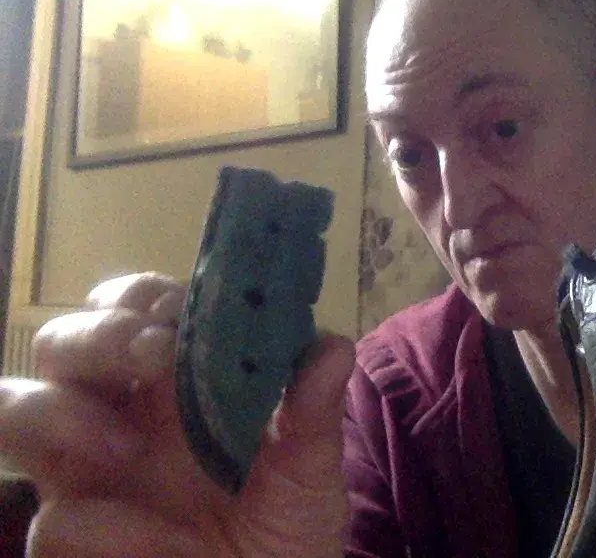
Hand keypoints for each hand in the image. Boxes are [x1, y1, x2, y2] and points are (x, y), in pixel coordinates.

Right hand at [0, 272, 355, 556]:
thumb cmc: (286, 526)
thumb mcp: (310, 470)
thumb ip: (313, 412)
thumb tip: (331, 347)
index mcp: (173, 381)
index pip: (135, 309)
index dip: (147, 297)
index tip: (181, 308)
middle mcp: (115, 412)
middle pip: (65, 340)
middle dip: (102, 335)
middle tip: (156, 354)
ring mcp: (80, 472)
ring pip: (17, 406)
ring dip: (62, 414)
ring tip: (127, 447)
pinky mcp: (66, 535)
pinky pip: (57, 518)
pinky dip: (105, 526)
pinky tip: (161, 542)